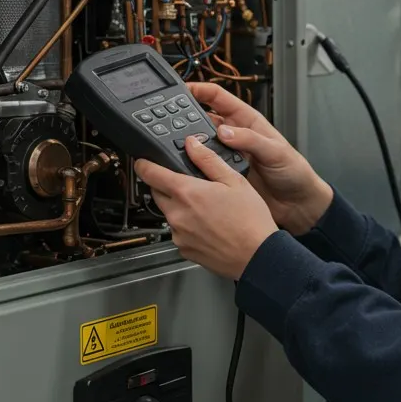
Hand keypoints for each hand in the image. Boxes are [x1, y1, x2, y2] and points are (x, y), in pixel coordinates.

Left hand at [134, 137, 277, 280]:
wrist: (257, 257)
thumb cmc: (250, 221)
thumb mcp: (234, 180)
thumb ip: (208, 160)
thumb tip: (192, 144)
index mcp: (186, 192)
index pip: (150, 174)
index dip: (144, 164)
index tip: (143, 162)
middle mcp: (177, 214)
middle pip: (157, 193)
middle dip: (167, 186)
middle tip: (190, 185)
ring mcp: (178, 234)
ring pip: (169, 213)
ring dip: (180, 207)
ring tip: (207, 209)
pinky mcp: (183, 249)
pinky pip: (178, 232)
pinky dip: (187, 226)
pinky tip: (208, 226)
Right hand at [188, 82, 332, 235]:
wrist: (297, 205)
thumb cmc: (294, 172)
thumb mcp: (276, 151)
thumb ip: (251, 140)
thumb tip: (225, 131)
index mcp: (247, 121)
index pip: (219, 98)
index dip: (200, 90)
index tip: (182, 89)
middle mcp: (234, 136)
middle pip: (203, 119)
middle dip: (186, 117)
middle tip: (169, 120)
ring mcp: (227, 156)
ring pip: (200, 144)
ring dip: (188, 144)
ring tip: (174, 144)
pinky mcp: (224, 175)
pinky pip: (204, 167)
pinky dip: (194, 166)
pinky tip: (185, 167)